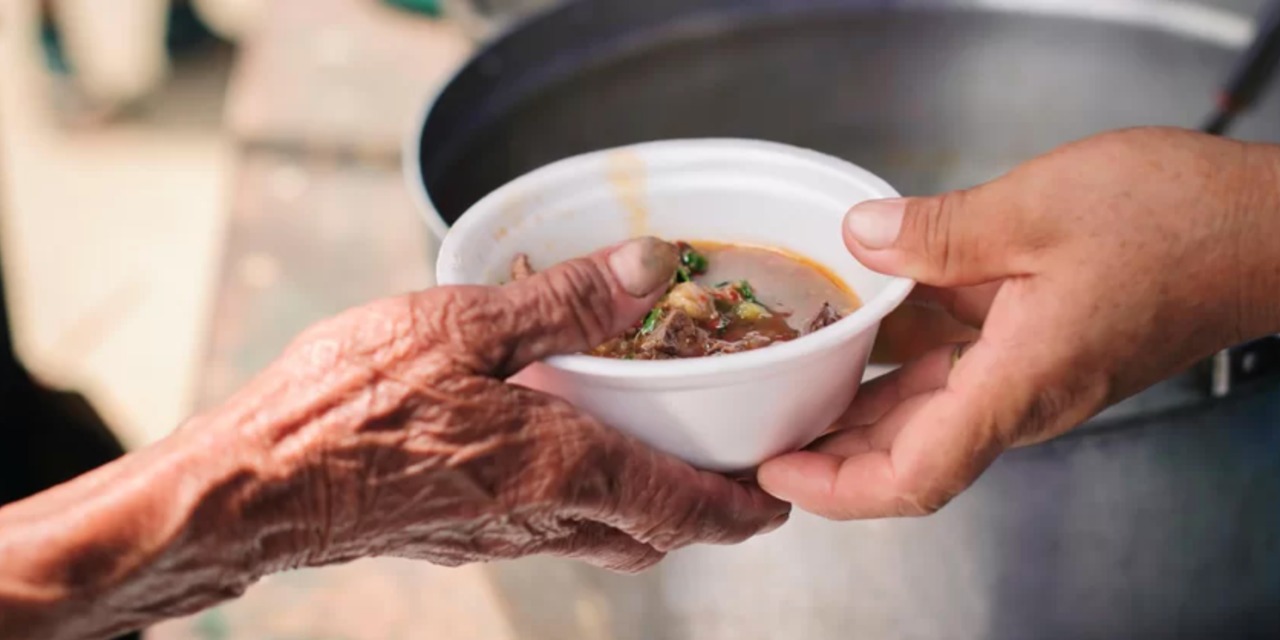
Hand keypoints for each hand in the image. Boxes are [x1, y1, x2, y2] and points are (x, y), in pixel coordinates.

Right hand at [0, 238, 786, 639]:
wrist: (256, 485)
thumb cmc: (347, 406)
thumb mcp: (461, 324)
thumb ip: (564, 300)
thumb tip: (653, 265)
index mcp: (562, 466)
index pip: (684, 506)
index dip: (739, 509)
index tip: (774, 501)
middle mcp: (542, 516)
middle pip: (650, 530)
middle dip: (697, 509)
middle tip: (724, 469)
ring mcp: (497, 536)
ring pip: (600, 534)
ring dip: (642, 504)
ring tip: (653, 454)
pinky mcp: (457, 535)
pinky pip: (547, 526)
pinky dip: (581, 498)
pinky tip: (555, 449)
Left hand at [758, 127, 1279, 518]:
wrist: (1262, 229)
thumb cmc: (1179, 225)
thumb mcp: (1041, 208)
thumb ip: (940, 232)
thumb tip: (862, 239)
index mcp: (1020, 383)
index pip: (914, 476)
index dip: (837, 487)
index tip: (779, 471)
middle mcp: (1021, 397)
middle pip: (906, 452)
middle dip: (828, 446)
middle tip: (762, 419)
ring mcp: (1029, 377)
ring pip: (924, 410)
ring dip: (858, 400)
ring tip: (793, 374)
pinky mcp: (1036, 348)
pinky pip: (954, 367)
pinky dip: (903, 354)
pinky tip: (865, 318)